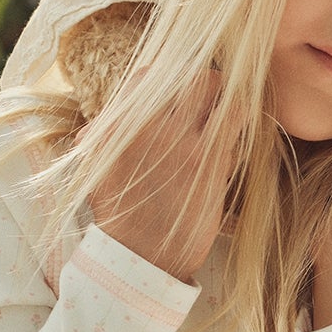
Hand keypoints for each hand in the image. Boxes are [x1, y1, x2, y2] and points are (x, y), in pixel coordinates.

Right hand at [90, 70, 233, 282]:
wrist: (141, 255)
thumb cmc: (119, 210)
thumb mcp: (96, 165)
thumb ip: (106, 130)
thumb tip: (124, 103)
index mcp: (120, 127)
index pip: (150, 76)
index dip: (164, 79)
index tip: (171, 92)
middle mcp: (154, 128)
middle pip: (194, 77)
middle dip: (202, 82)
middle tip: (202, 96)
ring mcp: (188, 144)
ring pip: (221, 94)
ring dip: (223, 99)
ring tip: (219, 111)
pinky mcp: (214, 163)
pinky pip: (236, 124)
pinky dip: (235, 125)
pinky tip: (227, 136)